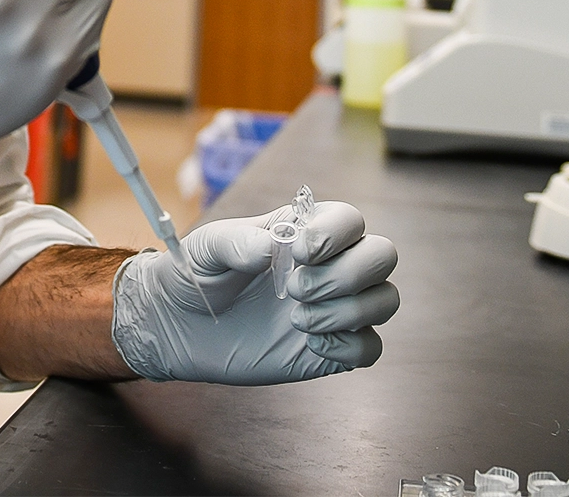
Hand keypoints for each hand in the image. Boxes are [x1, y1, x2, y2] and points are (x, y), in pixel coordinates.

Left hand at [110, 199, 399, 384]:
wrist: (183, 326)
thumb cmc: (198, 274)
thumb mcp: (207, 249)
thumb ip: (236, 241)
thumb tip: (270, 249)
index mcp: (306, 231)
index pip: (351, 219)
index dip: (335, 234)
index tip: (298, 252)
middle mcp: (331, 265)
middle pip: (383, 255)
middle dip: (347, 274)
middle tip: (294, 290)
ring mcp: (336, 307)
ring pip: (385, 300)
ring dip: (346, 311)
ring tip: (296, 319)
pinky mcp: (333, 348)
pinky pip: (371, 348)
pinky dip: (347, 347)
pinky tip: (308, 343)